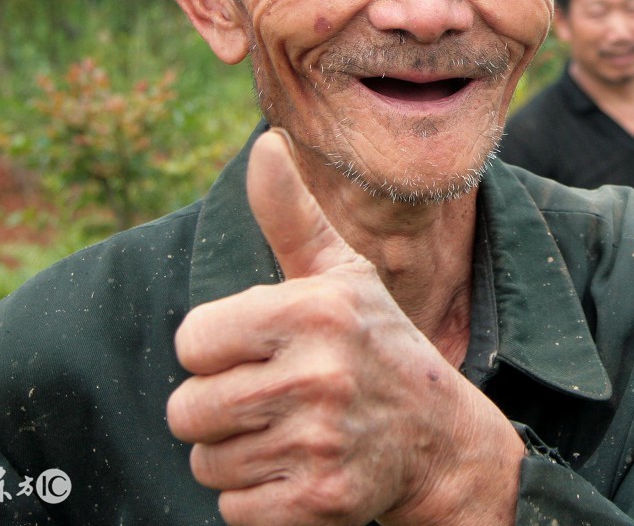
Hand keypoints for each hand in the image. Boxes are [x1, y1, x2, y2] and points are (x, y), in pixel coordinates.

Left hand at [166, 130, 522, 525]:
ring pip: (209, 464)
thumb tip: (263, 144)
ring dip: (241, 458)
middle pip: (190, 409)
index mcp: (314, 311)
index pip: (191, 340)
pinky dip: (260, 501)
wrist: (444, 441)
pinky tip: (304, 471)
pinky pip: (235, 509)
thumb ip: (292, 217)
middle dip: (221, 412)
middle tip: (278, 402)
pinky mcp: (320, 499)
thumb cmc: (379, 346)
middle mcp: (319, 373)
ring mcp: (321, 440)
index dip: (219, 352)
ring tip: (295, 436)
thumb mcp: (343, 276)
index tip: (266, 353)